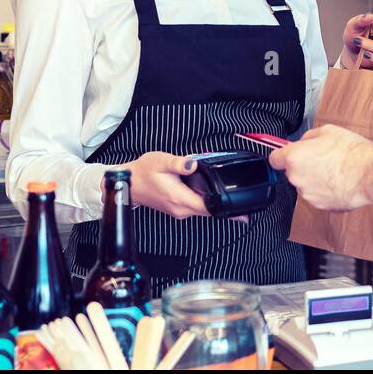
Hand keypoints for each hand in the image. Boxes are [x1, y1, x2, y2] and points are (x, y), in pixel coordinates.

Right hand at [119, 151, 245, 221]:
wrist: (127, 183)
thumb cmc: (143, 172)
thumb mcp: (161, 161)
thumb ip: (179, 163)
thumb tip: (193, 163)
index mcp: (179, 198)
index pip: (208, 208)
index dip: (226, 210)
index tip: (242, 212)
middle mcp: (180, 208)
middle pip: (209, 211)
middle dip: (226, 209)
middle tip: (244, 209)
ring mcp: (178, 210)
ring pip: (203, 210)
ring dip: (215, 205)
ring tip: (230, 198)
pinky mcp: (176, 208)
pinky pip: (196, 207)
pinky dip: (206, 203)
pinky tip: (212, 195)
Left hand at [268, 124, 372, 210]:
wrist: (369, 174)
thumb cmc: (351, 152)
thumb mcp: (327, 131)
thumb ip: (308, 138)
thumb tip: (304, 142)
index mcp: (294, 158)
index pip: (274, 159)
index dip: (282, 156)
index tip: (287, 155)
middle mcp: (297, 178)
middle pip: (293, 172)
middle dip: (305, 166)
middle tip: (323, 158)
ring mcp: (308, 195)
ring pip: (307, 185)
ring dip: (316, 179)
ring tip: (335, 170)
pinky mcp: (321, 206)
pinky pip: (319, 196)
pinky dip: (327, 191)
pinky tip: (340, 181)